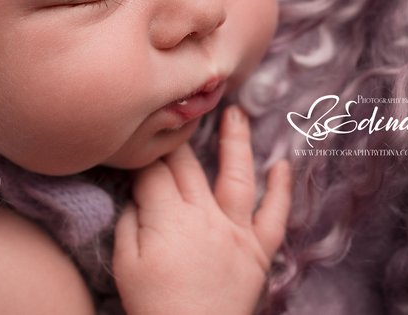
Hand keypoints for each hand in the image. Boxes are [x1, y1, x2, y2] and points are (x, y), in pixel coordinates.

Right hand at [113, 105, 291, 314]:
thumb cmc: (153, 305)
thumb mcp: (124, 263)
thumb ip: (130, 220)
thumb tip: (138, 193)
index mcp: (167, 216)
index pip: (153, 170)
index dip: (142, 154)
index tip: (136, 140)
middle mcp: (204, 215)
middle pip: (188, 165)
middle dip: (178, 138)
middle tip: (176, 113)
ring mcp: (236, 231)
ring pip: (237, 175)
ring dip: (235, 141)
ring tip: (235, 112)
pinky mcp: (259, 250)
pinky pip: (275, 216)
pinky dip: (282, 190)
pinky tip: (283, 164)